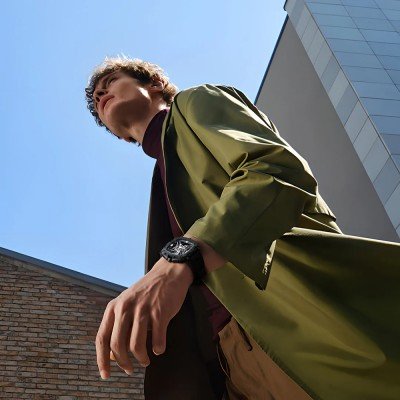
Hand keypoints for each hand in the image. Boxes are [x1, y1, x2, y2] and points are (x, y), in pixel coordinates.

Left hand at [95, 257, 193, 378]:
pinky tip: (159, 347)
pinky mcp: (160, 312)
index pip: (102, 337)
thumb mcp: (127, 303)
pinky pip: (157, 340)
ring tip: (146, 360)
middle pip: (118, 345)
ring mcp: (143, 309)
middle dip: (123, 363)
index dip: (102, 359)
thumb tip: (111, 353)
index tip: (105, 373)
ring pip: (136, 345)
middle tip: (130, 369)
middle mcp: (126, 308)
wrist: (169, 273)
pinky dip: (158, 348)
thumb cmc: (148, 290)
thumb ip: (118, 325)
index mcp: (115, 306)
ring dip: (141, 358)